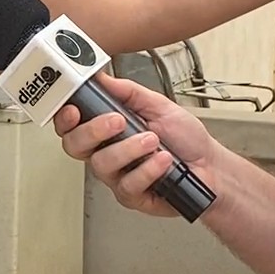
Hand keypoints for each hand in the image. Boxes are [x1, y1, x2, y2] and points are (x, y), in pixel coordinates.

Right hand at [52, 73, 225, 218]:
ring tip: (153, 140)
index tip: (73, 108)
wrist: (210, 166)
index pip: (72, 125)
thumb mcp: (159, 105)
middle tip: (117, 121)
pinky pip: (127, 185)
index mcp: (107, 130)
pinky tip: (163, 161)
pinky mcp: (131, 196)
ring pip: (102, 165)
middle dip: (92, 130)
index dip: (64, 118)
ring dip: (129, 149)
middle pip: (75, 146)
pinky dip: (148, 169)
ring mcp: (117, 176)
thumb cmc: (186, 139)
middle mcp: (107, 152)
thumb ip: (128, 91)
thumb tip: (103, 77)